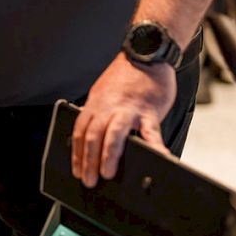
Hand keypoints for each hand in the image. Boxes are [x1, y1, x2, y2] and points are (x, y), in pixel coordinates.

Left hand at [71, 54, 174, 187]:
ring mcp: (128, 109)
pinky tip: (159, 157)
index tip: (76, 170)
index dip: (76, 153)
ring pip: (113, 133)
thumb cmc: (126, 79)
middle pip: (92, 135)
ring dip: (108, 155)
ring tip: (107, 173)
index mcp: (95, 104)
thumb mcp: (104, 94)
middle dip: (88, 160)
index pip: (79, 131)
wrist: (146, 55)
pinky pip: (150, 131)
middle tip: (88, 180)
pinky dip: (154, 146)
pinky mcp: (148, 110)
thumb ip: (99, 114)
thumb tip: (93, 139)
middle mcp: (108, 107)